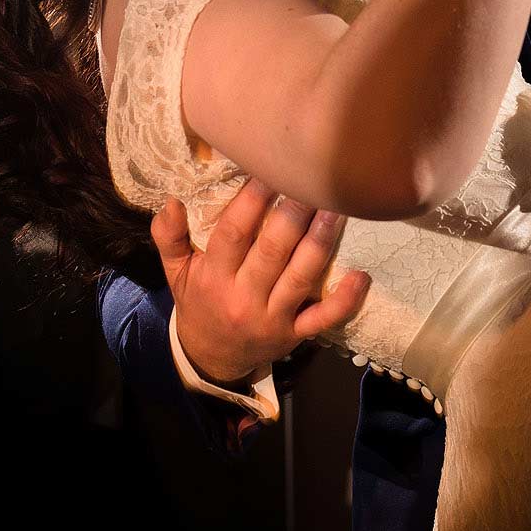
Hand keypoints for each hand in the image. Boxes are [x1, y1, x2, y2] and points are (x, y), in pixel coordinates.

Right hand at [152, 181, 370, 386]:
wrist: (212, 359)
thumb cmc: (199, 303)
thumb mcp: (175, 273)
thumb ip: (170, 237)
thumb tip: (170, 201)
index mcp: (214, 277)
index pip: (233, 233)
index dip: (252, 202)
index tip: (270, 171)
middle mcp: (244, 297)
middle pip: (272, 251)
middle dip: (294, 214)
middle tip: (313, 181)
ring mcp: (273, 317)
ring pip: (301, 276)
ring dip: (321, 241)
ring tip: (337, 208)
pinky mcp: (296, 334)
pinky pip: (323, 318)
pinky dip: (345, 300)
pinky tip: (361, 276)